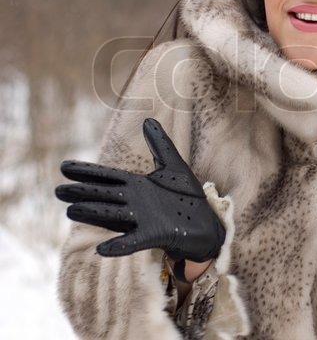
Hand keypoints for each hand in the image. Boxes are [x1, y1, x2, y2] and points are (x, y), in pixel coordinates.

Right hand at [55, 118, 225, 261]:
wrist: (206, 223)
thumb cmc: (187, 196)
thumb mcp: (174, 166)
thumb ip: (160, 145)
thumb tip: (148, 119)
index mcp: (136, 185)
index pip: (107, 177)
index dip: (87, 172)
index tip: (64, 167)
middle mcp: (135, 203)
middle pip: (104, 196)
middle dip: (82, 193)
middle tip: (58, 190)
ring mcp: (143, 220)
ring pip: (113, 216)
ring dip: (94, 215)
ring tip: (72, 211)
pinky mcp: (155, 235)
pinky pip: (134, 241)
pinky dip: (120, 245)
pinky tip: (102, 249)